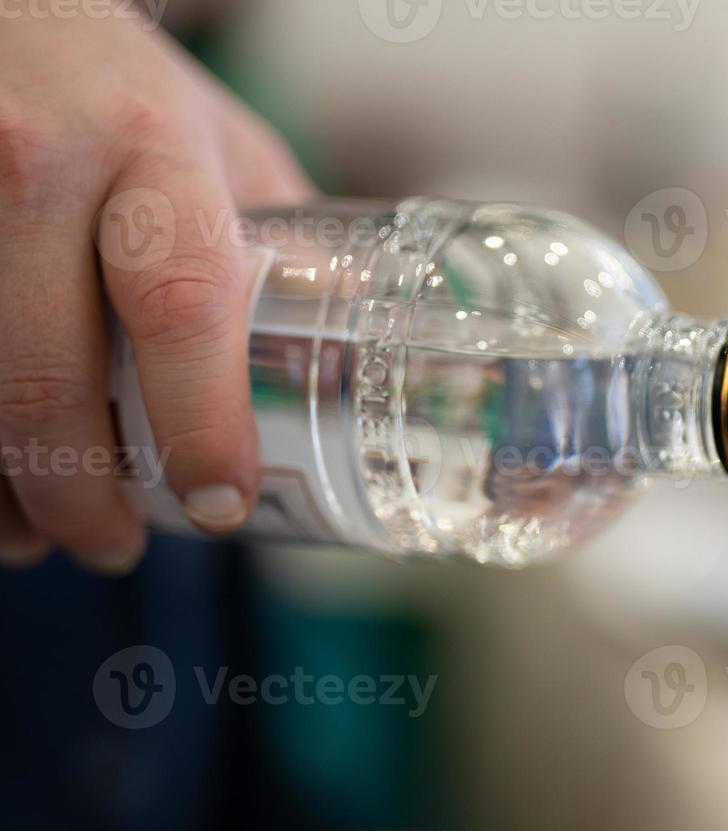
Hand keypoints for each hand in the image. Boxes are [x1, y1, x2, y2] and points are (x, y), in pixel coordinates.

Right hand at [0, 7, 312, 573]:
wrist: (4, 11)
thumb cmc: (120, 94)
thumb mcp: (219, 149)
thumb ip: (277, 243)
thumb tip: (357, 348)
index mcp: (153, 154)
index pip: (180, 304)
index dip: (200, 424)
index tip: (219, 506)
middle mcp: (38, 166)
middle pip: (45, 375)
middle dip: (80, 493)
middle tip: (116, 545)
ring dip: (1, 489)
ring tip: (42, 536)